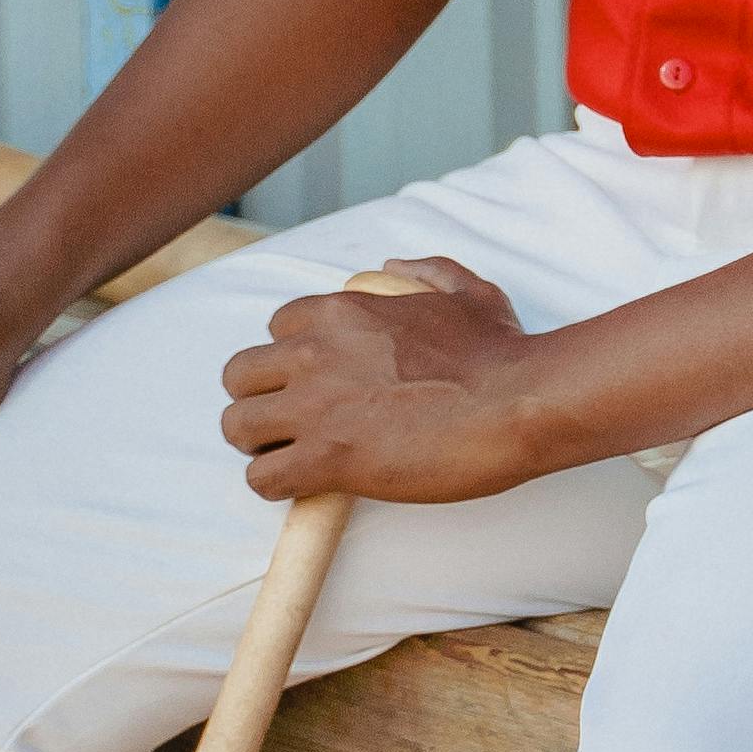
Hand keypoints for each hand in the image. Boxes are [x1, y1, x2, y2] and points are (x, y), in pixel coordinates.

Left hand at [218, 256, 543, 503]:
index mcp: (341, 311)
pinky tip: (307, 485)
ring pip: (236, 426)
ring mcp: (316, 407)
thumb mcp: (467, 291)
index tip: (316, 382)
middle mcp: (315, 353)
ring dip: (260, 444)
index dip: (292, 360)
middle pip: (239, 376)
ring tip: (293, 457)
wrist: (517, 402)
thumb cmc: (499, 351)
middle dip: (260, 399)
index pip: (275, 330)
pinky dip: (276, 485)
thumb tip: (391, 266)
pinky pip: (262, 478)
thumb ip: (427, 272)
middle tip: (293, 423)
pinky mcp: (326, 459)